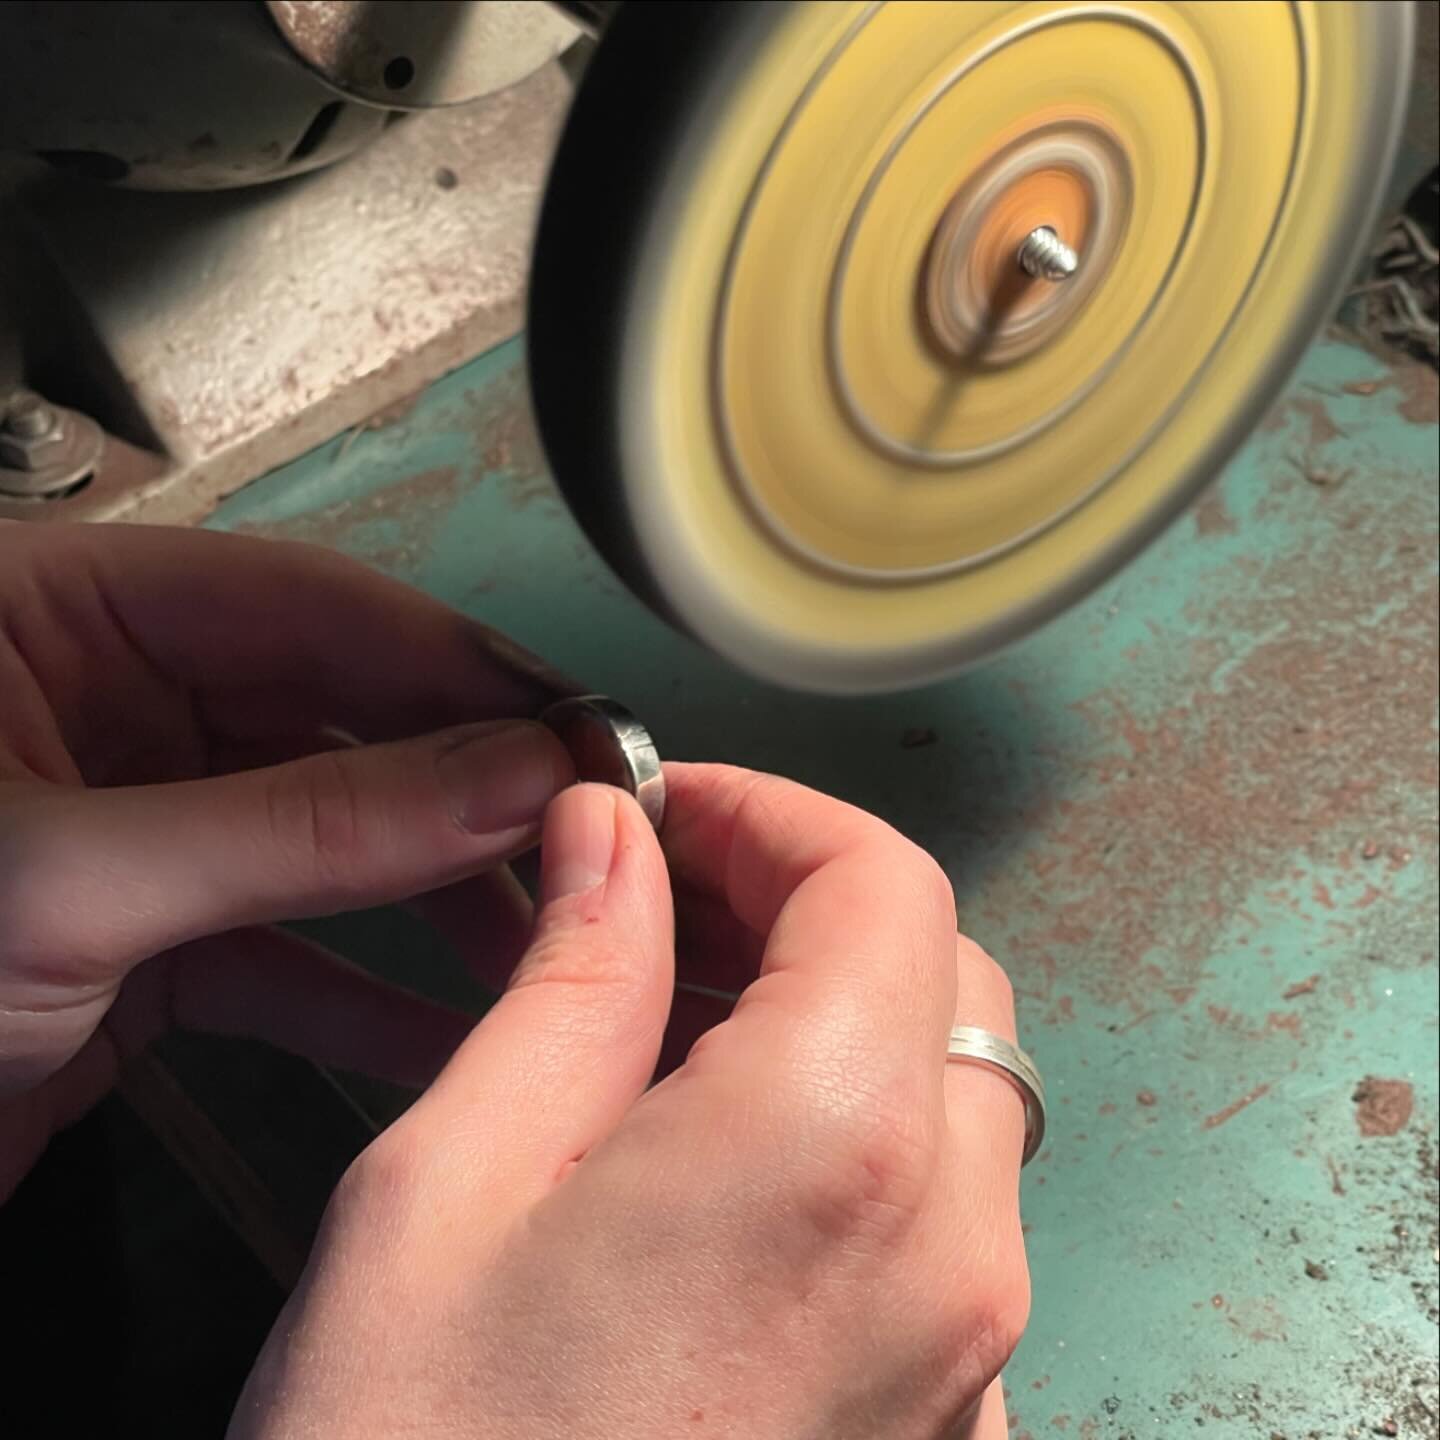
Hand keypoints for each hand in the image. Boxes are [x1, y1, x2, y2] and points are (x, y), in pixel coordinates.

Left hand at [0, 521, 578, 1198]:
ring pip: (331, 841)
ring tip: (548, 928)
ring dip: (440, 894)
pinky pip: (288, 952)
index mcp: (62, 616)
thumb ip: (305, 820)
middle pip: (341, 720)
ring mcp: (140, 830)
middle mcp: (110, 709)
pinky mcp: (147, 943)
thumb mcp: (73, 872)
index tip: (571, 723)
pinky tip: (454, 1028)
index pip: (313, 607)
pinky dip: (367, 996)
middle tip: (588, 824)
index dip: (457, 664)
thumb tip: (498, 772)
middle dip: (467, 785)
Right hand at [232, 766, 1028, 1438]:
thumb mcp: (454, 1181)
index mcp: (827, 1150)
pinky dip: (848, 1131)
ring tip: (673, 1014)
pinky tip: (716, 1154)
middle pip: (935, 971)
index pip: (882, 879)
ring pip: (949, 1088)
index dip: (771, 813)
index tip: (673, 810)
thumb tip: (612, 840)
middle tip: (663, 897)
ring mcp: (965, 1352)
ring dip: (829, 1011)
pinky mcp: (941, 1420)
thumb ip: (571, 976)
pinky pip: (936, 1211)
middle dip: (802, 900)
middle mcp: (945, 1250)